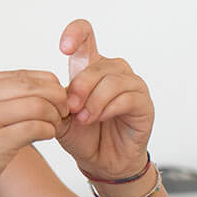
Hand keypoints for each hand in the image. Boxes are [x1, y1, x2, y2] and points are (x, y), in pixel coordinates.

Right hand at [0, 71, 70, 196]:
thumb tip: (42, 86)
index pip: (22, 74)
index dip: (48, 85)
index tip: (57, 99)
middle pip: (33, 86)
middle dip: (57, 98)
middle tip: (65, 111)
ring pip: (39, 106)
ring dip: (55, 116)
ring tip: (56, 125)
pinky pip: (36, 128)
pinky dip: (49, 131)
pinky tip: (48, 136)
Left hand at [57, 20, 153, 179]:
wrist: (101, 161)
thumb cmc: (83, 135)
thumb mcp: (61, 116)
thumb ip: (56, 100)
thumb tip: (53, 90)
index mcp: (91, 67)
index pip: (86, 35)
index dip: (76, 34)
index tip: (64, 48)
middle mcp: (114, 70)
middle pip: (97, 64)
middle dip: (81, 87)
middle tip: (71, 108)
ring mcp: (132, 85)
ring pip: (113, 80)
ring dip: (94, 100)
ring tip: (84, 118)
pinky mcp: (144, 103)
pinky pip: (127, 97)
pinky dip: (109, 108)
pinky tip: (99, 118)